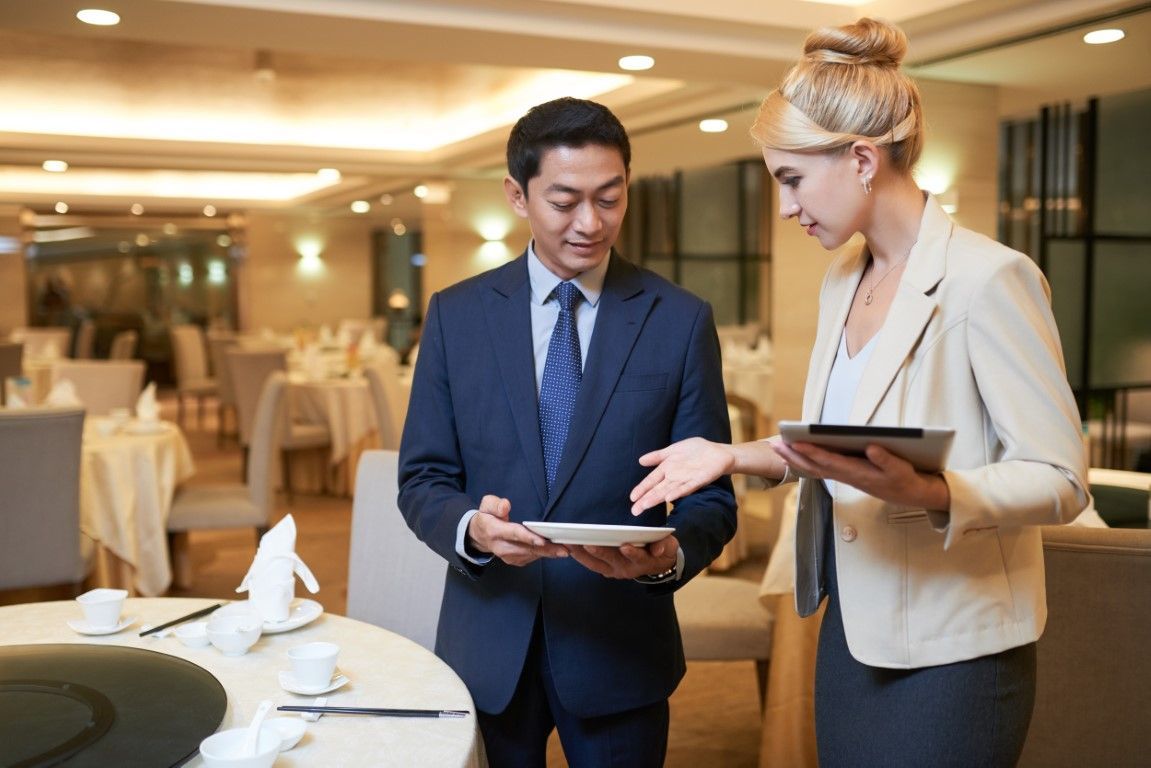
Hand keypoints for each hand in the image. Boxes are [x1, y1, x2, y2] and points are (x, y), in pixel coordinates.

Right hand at [467, 494, 569, 566]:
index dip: (528, 537)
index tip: (542, 540)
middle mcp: (501, 547)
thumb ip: (496, 504)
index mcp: (494, 531)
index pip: (513, 534)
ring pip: (531, 555)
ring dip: (548, 553)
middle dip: (546, 549)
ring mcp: (507, 556)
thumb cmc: (486, 517)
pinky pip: (531, 558)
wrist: (479, 535)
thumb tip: (506, 506)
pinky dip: (543, 555)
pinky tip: (555, 551)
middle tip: (564, 549)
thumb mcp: (486, 505)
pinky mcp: (514, 561)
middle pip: (526, 548)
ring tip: (565, 550)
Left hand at [567, 534, 678, 579]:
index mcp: (643, 561)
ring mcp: (613, 570)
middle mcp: (626, 569)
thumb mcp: (669, 546)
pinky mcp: (604, 569)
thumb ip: (665, 545)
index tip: (625, 546)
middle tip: (587, 543)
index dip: (632, 552)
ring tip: (570, 543)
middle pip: (611, 561)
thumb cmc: (661, 550)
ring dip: (583, 555)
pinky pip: (590, 564)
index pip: (638, 557)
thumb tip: (658, 549)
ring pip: (596, 564)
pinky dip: (579, 556)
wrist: (657, 564)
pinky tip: (568, 546)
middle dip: (599, 552)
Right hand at [629, 438, 733, 514]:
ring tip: (646, 505)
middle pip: (657, 489)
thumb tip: (640, 460)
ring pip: (668, 491)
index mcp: (667, 469)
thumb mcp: (673, 450)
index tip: (632, 498)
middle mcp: (675, 477)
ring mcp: (686, 479)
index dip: (642, 489)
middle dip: (646, 499)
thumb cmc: (696, 451)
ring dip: (657, 498)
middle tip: (635, 510)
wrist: (719, 452)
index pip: (651, 480)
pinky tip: (669, 498)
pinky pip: (687, 487)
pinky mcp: (698, 480)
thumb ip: (657, 456)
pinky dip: (678, 492)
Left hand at [773, 442, 949, 509]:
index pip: (830, 462)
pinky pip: (821, 468)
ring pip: (815, 468)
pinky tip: (797, 452)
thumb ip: (887, 460)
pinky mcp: (847, 474)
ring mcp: (845, 476)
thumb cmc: (905, 480)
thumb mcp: (901, 470)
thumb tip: (872, 447)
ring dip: (796, 458)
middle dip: (794, 456)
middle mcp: (847, 475)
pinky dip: (806, 460)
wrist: (910, 495)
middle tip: (774, 444)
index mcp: (858, 473)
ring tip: (779, 446)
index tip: (795, 443)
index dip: (812, 452)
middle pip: (815, 466)